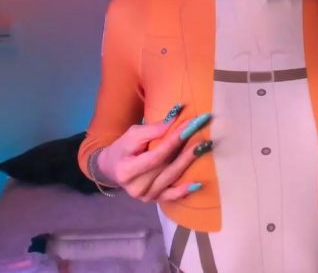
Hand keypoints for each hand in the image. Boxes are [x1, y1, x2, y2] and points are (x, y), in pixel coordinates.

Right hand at [97, 103, 213, 201]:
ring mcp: (145, 196)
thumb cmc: (122, 148)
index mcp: (127, 170)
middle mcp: (136, 187)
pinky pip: (171, 197)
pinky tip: (198, 183)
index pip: (157, 154)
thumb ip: (154, 129)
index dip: (176, 139)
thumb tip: (176, 117)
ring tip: (205, 148)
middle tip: (205, 135)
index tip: (193, 124)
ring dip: (189, 163)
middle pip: (166, 166)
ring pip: (171, 178)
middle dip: (187, 149)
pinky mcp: (153, 200)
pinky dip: (184, 191)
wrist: (112, 168)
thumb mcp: (133, 134)